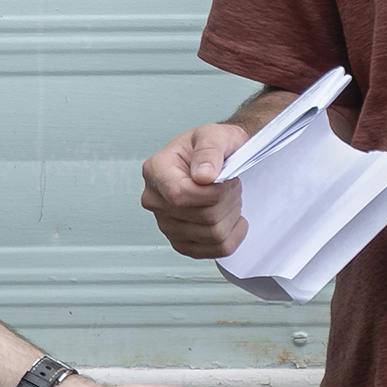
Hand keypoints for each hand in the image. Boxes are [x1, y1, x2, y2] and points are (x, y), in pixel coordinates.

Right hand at [139, 122, 252, 258]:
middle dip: (227, 200)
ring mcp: (165, 224)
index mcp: (156, 170)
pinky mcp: (181, 242)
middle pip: (202, 216)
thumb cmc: (212, 146)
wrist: (216, 159)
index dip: (211, 192)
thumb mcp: (214, 135)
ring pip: (212, 234)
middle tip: (230, 183)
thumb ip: (209, 151)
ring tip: (228, 197)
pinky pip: (214, 250)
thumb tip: (204, 176)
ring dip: (231, 215)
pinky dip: (232, 236)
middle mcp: (155, 199)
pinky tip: (231, 218)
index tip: (225, 178)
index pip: (180, 195)